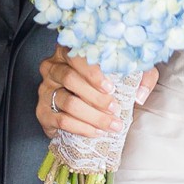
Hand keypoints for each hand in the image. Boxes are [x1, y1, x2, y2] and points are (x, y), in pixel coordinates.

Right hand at [36, 46, 158, 140]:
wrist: (82, 111)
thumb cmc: (103, 86)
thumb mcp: (127, 73)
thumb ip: (141, 76)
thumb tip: (140, 94)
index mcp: (69, 51)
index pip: (77, 55)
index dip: (93, 72)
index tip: (111, 87)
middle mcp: (52, 67)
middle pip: (70, 79)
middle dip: (95, 97)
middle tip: (114, 109)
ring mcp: (45, 89)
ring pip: (67, 102)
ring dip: (92, 116)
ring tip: (110, 125)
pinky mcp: (42, 112)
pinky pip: (61, 120)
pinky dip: (81, 128)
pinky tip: (96, 132)